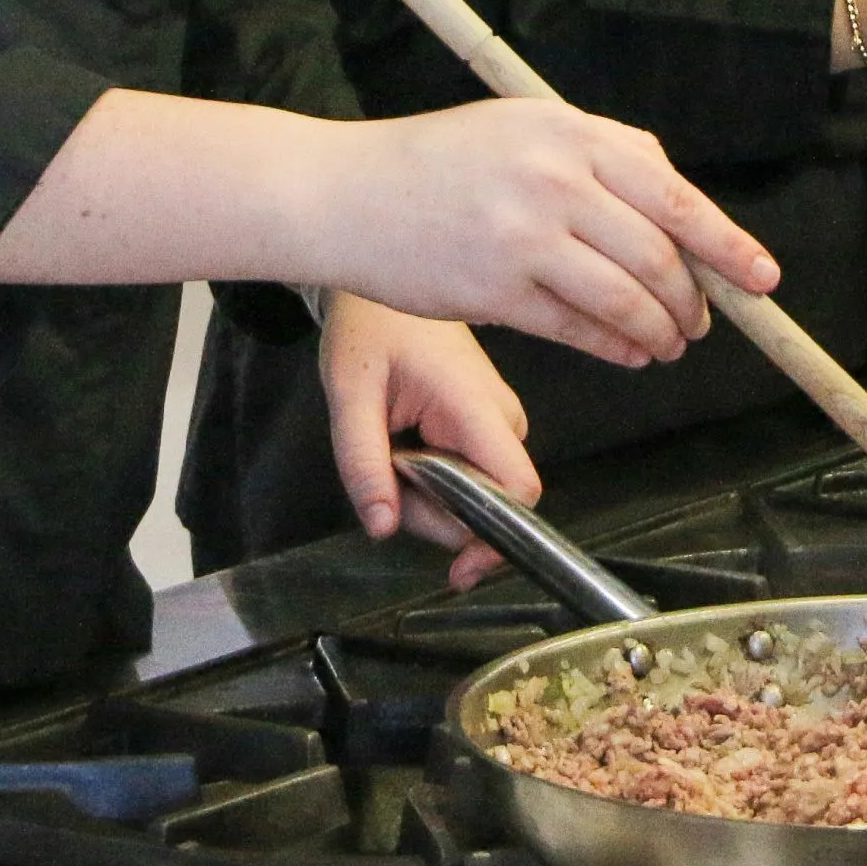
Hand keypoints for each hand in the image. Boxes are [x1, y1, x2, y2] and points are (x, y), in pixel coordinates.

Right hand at [310, 99, 777, 368]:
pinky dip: (618, 348)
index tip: (762, 277)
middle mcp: (552, 180)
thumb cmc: (434, 161)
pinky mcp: (495, 292)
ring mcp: (523, 238)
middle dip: (694, 301)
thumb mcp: (519, 125)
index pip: (675, 196)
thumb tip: (673, 190)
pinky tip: (629, 354)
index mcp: (567, 132)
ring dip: (660, 331)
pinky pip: (580, 331)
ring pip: (626, 300)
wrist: (344, 192)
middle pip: (659, 256)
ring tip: (669, 344)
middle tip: (703, 322)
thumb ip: (598, 150)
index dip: (728, 245)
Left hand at [319, 296, 536, 586]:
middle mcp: (503, 418)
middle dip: (431, 512)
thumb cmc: (370, 329)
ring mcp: (502, 424)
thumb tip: (382, 527)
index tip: (458, 569)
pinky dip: (434, 480)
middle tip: (382, 469)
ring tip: (392, 445)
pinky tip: (409, 444)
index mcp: (475, 405)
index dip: (494, 538)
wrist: (384, 296)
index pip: (518, 489)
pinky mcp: (492, 429)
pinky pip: (471, 479)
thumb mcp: (349, 393)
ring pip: (477, 497)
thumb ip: (362, 463)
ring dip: (428, 496)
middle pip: (487, 505)